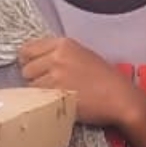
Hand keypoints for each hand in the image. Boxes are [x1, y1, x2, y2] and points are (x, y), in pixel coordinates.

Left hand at [18, 37, 140, 128]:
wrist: (119, 98)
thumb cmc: (106, 79)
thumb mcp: (83, 56)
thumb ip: (59, 55)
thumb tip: (36, 62)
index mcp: (64, 44)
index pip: (27, 49)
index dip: (28, 61)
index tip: (33, 68)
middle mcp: (57, 57)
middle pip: (26, 69)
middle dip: (33, 78)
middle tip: (49, 85)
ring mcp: (55, 76)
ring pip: (30, 86)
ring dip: (38, 92)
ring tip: (56, 95)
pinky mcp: (55, 94)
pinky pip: (37, 99)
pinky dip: (43, 102)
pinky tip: (57, 102)